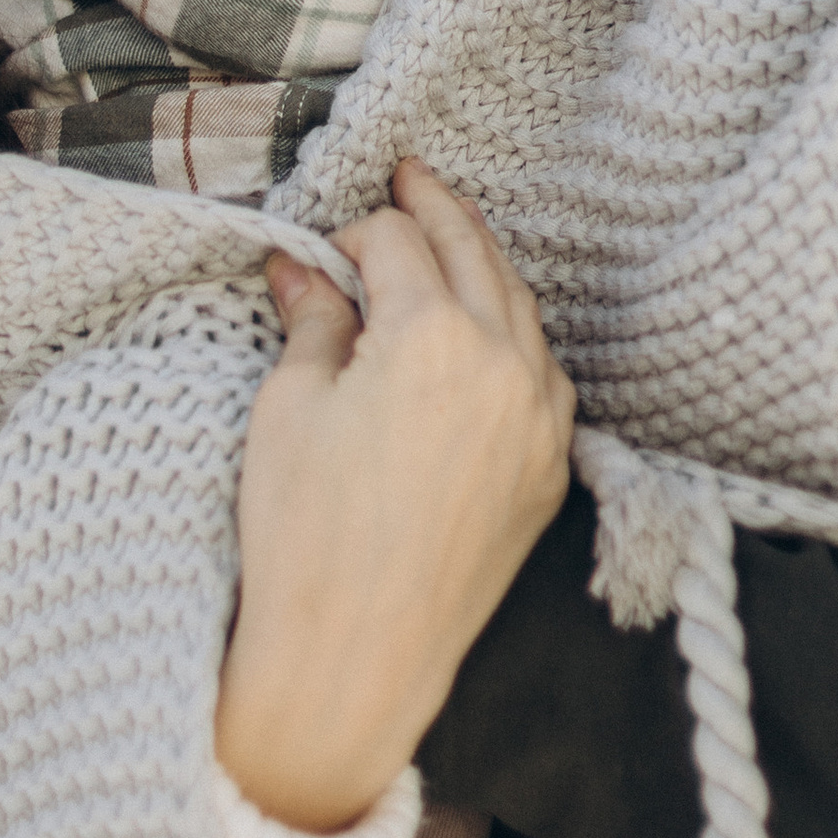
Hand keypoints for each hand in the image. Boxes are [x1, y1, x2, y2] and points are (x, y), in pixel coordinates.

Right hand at [214, 157, 575, 832]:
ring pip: (520, 307)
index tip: (323, 248)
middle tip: (412, 178)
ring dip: (483, 265)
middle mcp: (504, 365)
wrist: (353, 660)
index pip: (396, 243)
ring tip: (448, 239)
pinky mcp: (548, 471)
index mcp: (432, 336)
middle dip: (438, 211)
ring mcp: (538, 420)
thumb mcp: (289, 409)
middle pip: (474, 253)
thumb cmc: (305, 537)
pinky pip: (541, 372)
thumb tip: (303, 269)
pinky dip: (512, 334)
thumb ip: (312, 323)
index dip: (353, 232)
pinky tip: (482, 329)